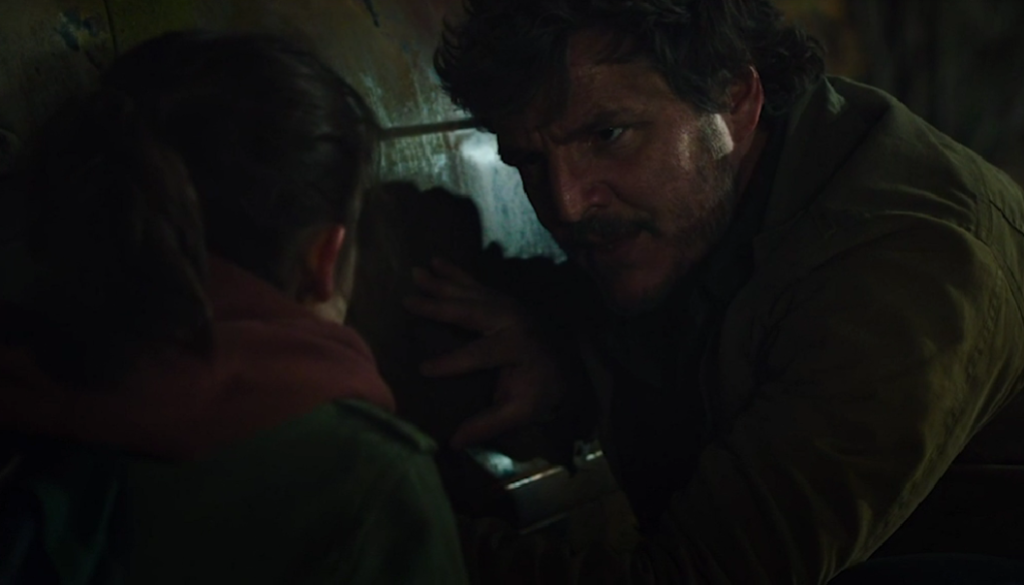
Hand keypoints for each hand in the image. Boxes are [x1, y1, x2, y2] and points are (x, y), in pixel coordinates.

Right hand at [404, 258, 567, 448]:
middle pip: (470, 311)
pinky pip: (477, 283)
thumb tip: (453, 443)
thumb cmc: (540, 391)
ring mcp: (509, 306)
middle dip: (438, 305)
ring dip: (442, 281)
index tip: (422, 368)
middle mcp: (512, 321)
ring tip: (416, 271)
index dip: (451, 362)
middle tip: (407, 299)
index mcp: (516, 348)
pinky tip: (437, 262)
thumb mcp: (519, 412)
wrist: (568, 368)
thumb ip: (488, 425)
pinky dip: (456, 273)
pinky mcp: (505, 299)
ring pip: (470, 291)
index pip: (478, 355)